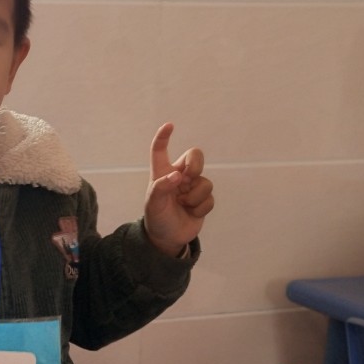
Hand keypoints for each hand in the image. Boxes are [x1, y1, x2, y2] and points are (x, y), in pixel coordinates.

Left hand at [143, 123, 214, 255]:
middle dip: (196, 164)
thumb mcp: (153, 204)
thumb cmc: (157, 218)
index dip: (163, 138)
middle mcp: (178, 176)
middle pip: (195, 156)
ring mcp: (192, 187)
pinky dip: (201, 208)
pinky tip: (191, 213)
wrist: (167, 238)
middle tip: (190, 175)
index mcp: (161, 173)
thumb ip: (161, 188)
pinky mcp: (203, 199)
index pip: (160, 151)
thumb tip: (177, 176)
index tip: (169, 126)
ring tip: (183, 205)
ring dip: (195, 197)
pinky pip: (209, 198)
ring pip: (204, 182)